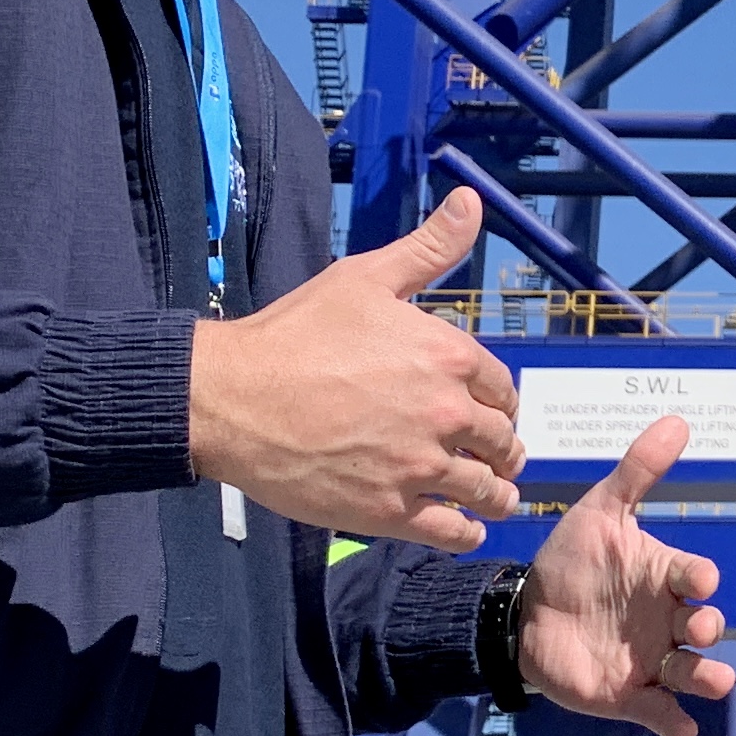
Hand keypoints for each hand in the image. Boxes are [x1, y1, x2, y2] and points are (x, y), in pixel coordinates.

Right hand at [190, 190, 523, 547]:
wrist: (231, 396)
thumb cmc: (294, 333)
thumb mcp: (365, 278)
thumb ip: (427, 249)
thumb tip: (471, 202)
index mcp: (448, 356)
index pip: (502, 388)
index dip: (499, 402)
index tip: (492, 412)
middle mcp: (445, 413)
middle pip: (501, 441)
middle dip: (504, 449)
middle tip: (500, 459)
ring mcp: (419, 467)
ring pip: (486, 491)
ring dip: (496, 496)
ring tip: (495, 498)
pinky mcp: (389, 511)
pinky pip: (452, 532)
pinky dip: (466, 532)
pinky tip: (465, 529)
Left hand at [520, 416, 732, 735]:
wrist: (527, 613)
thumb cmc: (573, 561)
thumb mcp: (600, 513)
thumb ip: (637, 472)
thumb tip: (677, 421)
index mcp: (663, 577)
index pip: (692, 576)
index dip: (698, 578)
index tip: (697, 580)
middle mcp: (667, 620)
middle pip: (703, 626)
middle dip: (707, 627)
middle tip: (696, 628)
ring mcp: (652, 660)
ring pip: (693, 673)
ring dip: (707, 678)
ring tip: (710, 682)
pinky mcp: (630, 695)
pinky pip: (660, 711)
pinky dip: (674, 721)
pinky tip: (679, 728)